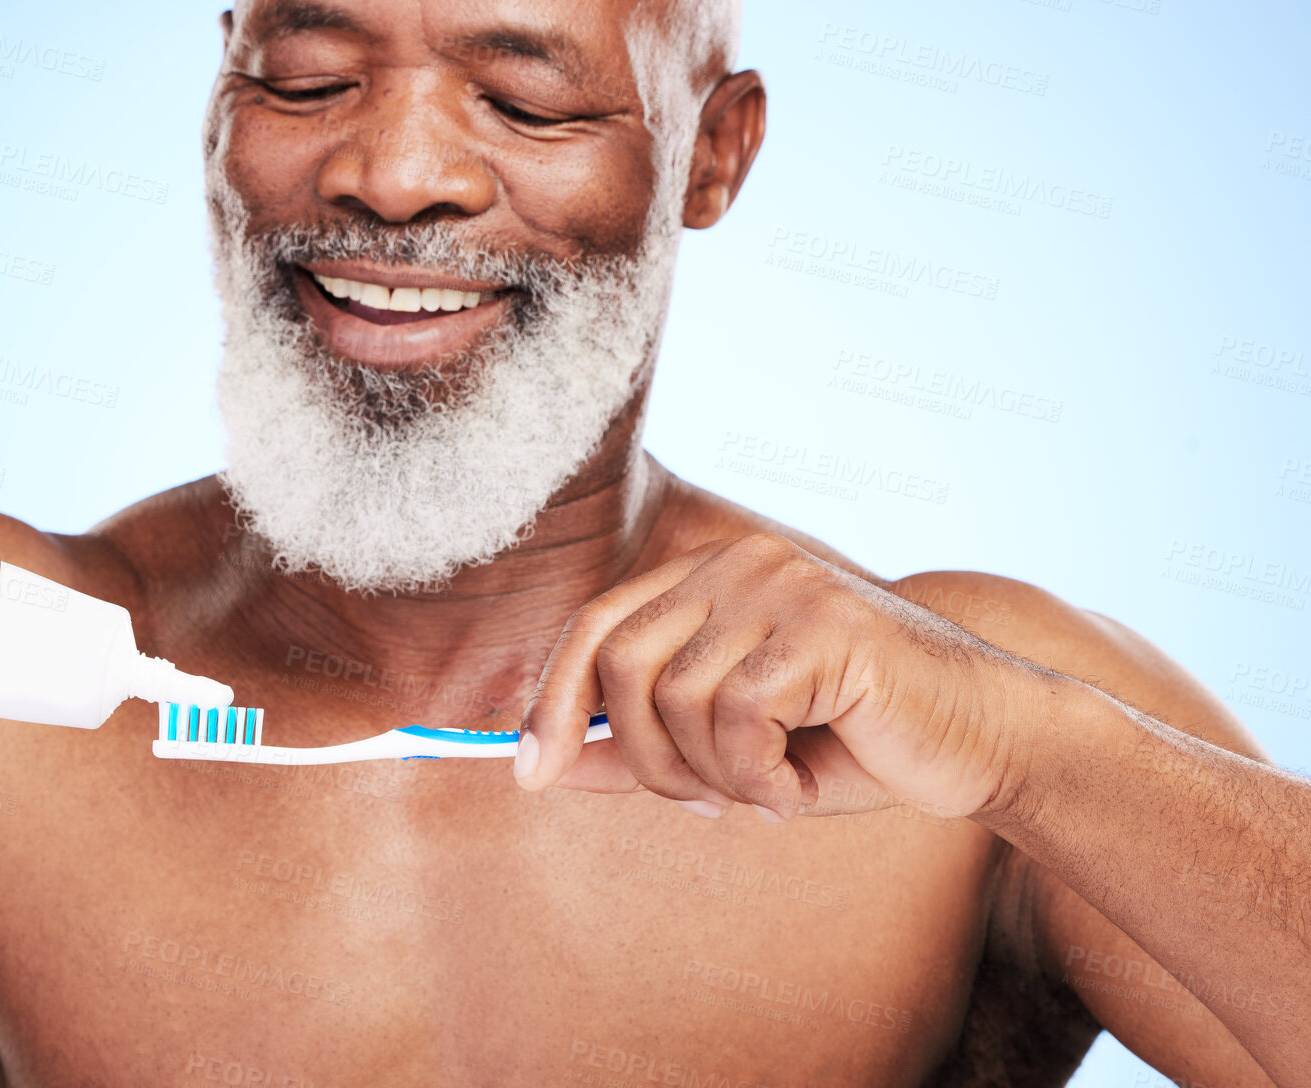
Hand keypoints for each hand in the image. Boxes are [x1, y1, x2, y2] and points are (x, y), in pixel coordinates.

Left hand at [516, 533, 1046, 821]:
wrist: (986, 742)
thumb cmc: (856, 745)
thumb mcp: (727, 752)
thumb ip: (640, 746)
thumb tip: (542, 765)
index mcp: (711, 576)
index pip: (597, 625)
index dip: (553, 701)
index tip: (529, 773)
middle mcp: (740, 562)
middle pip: (621, 663)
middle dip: (644, 760)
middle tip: (706, 805)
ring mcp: (783, 584)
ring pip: (675, 698)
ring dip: (712, 777)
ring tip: (770, 792)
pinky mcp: (823, 623)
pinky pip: (737, 717)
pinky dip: (759, 779)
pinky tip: (803, 789)